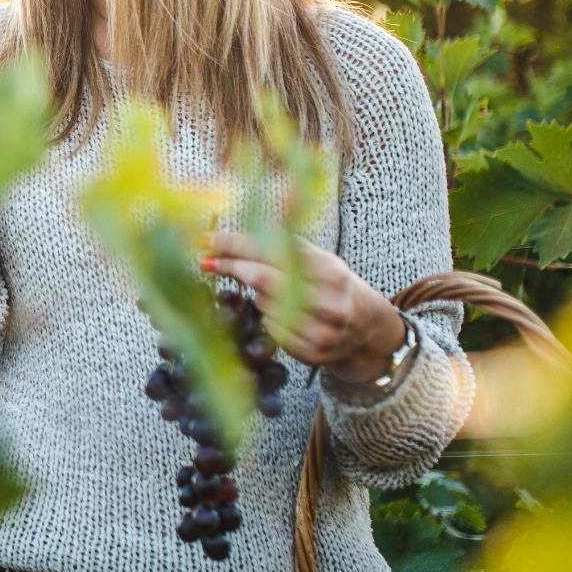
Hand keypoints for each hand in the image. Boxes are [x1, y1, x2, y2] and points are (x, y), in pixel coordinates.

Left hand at [200, 233, 408, 384]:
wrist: (366, 327)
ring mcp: (322, 331)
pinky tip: (278, 313)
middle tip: (206, 261)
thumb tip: (252, 217)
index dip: (237, 245)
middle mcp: (329, 301)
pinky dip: (267, 318)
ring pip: (264, 307)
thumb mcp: (319, 258)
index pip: (274, 251)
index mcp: (329, 270)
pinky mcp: (312, 353)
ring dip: (254, 295)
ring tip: (266, 290)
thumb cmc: (332, 285)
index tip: (208, 240)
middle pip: (263, 280)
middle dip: (230, 267)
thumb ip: (287, 241)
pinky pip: (271, 331)